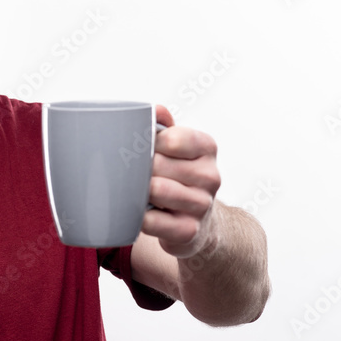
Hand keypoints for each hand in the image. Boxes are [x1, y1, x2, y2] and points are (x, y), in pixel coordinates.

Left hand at [141, 105, 221, 258]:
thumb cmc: (178, 176)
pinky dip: (140, 217)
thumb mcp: (176, 147)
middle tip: (130, 173)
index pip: (173, 138)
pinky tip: (139, 212)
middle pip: (159, 164)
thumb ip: (164, 126)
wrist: (198, 221)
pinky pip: (154, 221)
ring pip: (157, 190)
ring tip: (134, 190)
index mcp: (207, 147)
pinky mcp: (190, 231)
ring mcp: (202, 204)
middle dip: (139, 169)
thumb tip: (155, 110)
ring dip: (138, 191)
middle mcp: (210, 175)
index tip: (142, 149)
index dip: (150, 143)